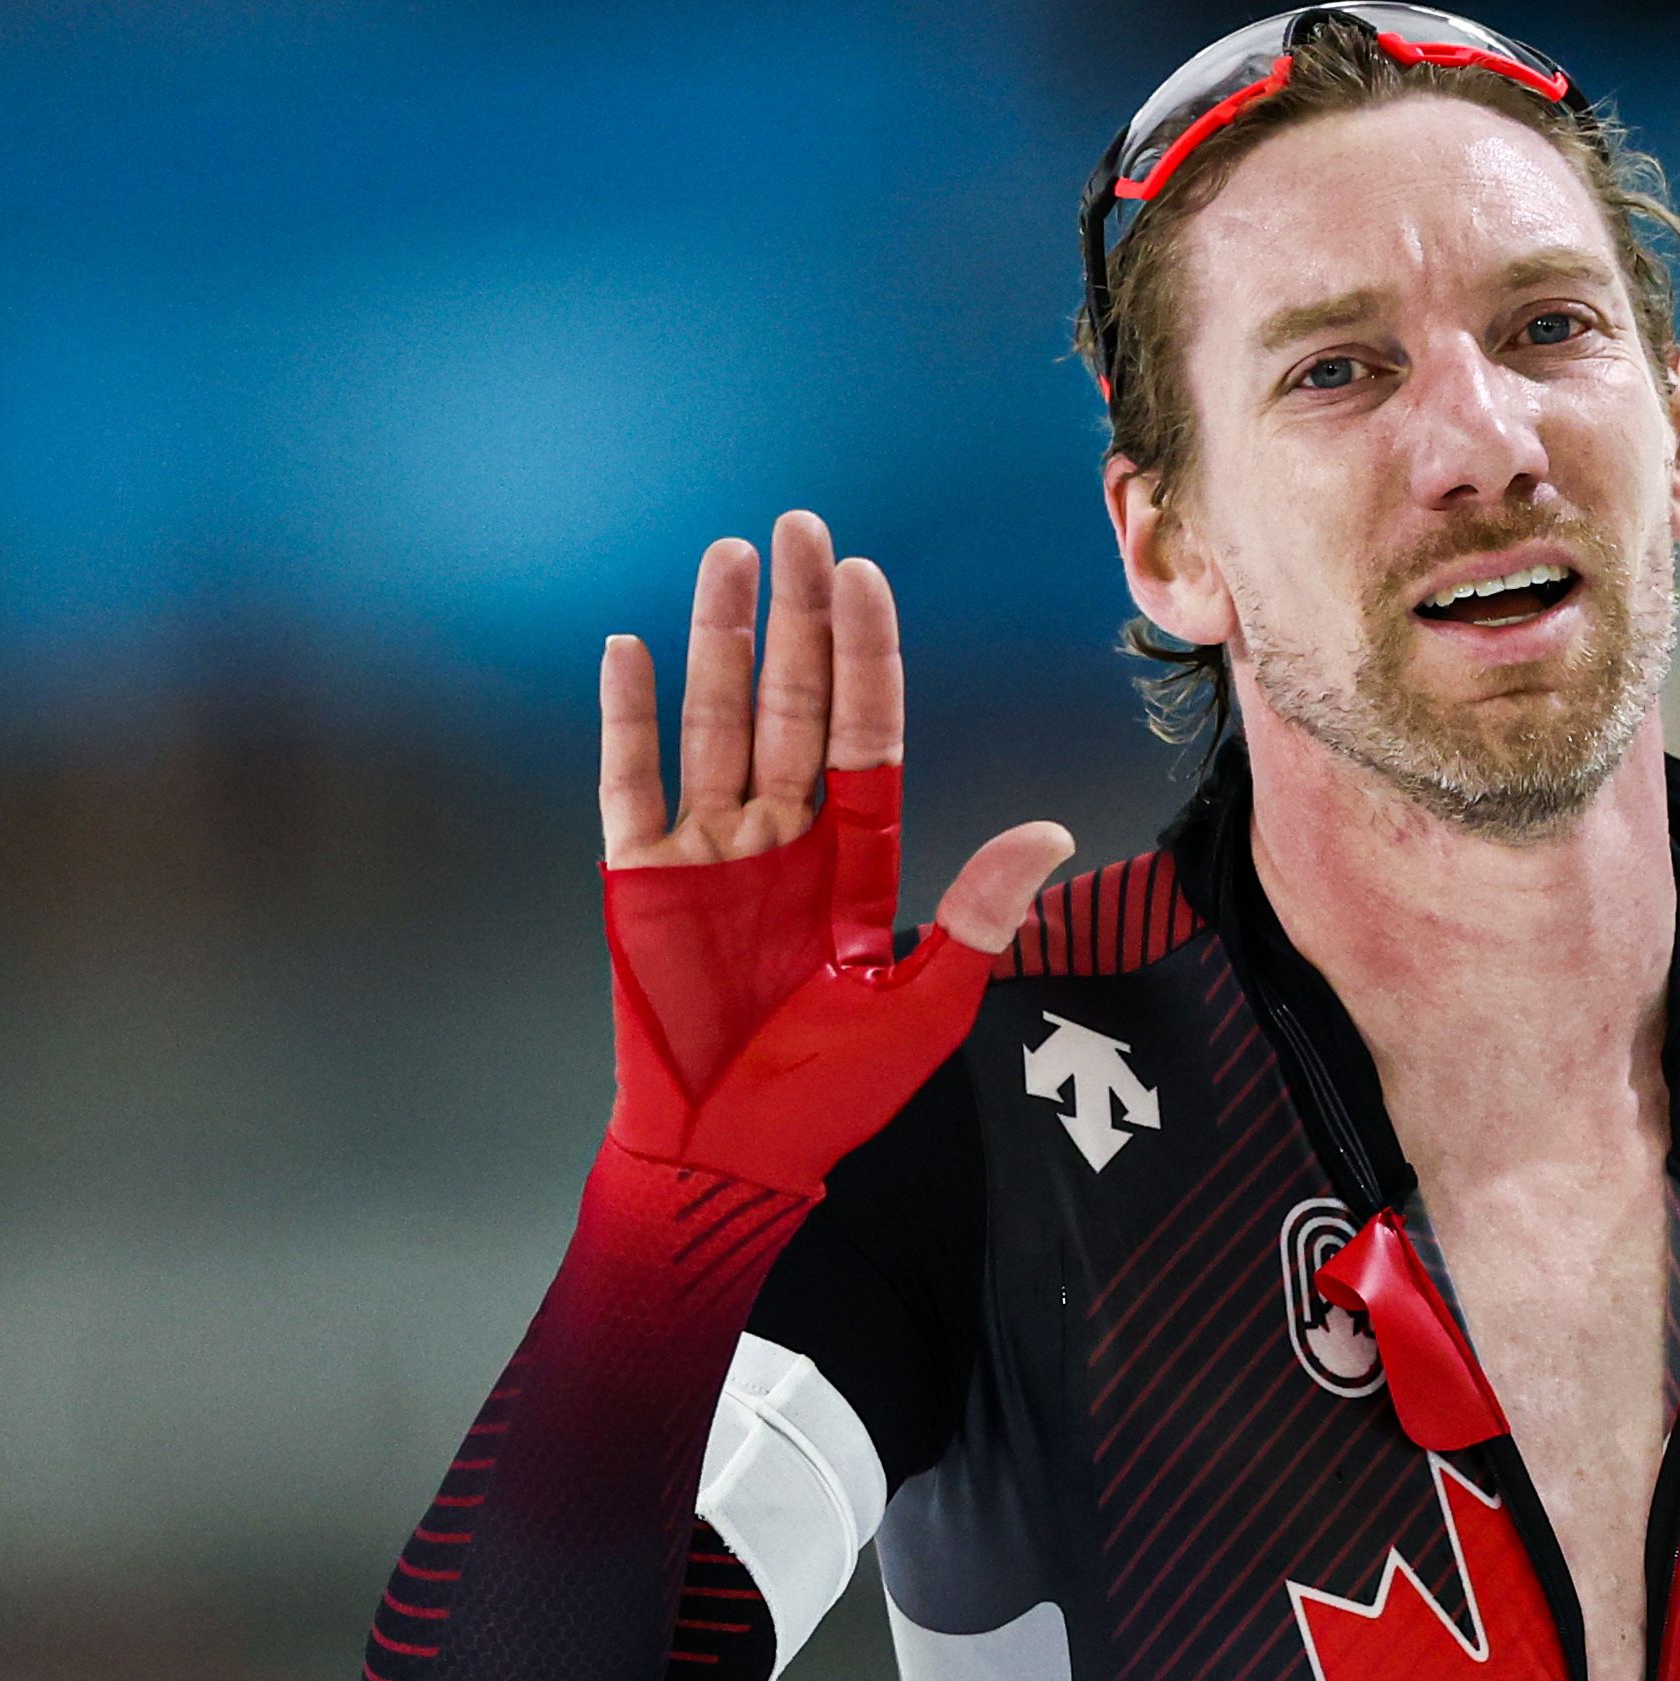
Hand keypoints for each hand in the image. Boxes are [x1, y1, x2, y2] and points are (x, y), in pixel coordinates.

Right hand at [596, 511, 1073, 1187]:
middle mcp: (782, 838)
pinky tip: (631, 648)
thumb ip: (978, 913)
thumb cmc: (829, 1091)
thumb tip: (1050, 831)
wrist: (729, 1152)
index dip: (865, 654)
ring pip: (715, 721)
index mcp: (852, 857)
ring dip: (719, 641)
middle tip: (798, 528)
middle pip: (792, 704)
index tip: (864, 577)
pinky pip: (632, 781)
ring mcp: (709, 852)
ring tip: (727, 559)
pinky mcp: (642, 880)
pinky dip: (629, 718)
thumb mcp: (920, 1004)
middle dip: (797, 617)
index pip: (865, 732)